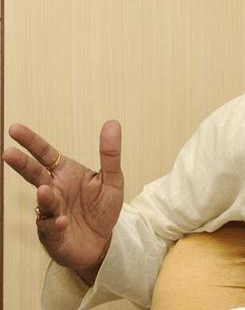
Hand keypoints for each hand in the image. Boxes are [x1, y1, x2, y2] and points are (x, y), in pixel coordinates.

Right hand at [2, 120, 123, 284]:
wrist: (103, 242)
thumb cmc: (102, 208)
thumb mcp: (112, 179)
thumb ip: (110, 154)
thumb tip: (113, 123)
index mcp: (66, 174)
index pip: (46, 154)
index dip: (31, 142)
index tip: (15, 129)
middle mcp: (54, 191)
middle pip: (35, 175)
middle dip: (22, 164)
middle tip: (8, 154)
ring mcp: (51, 212)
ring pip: (44, 202)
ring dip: (44, 197)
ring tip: (44, 190)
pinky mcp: (53, 234)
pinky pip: (52, 228)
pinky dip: (55, 224)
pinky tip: (61, 221)